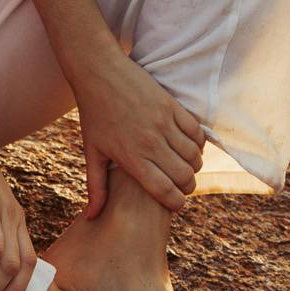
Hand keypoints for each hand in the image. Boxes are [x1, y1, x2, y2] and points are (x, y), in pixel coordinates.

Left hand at [74, 50, 205, 217]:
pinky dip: (198, 143)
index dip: (176, 203)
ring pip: (194, 157)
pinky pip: (197, 133)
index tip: (176, 203)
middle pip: (184, 177)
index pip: (164, 192)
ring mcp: (163, 123)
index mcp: (131, 159)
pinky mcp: (172, 106)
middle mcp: (150, 144)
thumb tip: (91, 218)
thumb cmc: (93, 114)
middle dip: (187, 186)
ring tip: (186, 165)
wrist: (98, 72)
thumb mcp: (92, 152)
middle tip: (182, 185)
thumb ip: (96, 188)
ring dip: (194, 165)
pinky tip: (189, 145)